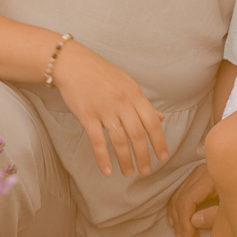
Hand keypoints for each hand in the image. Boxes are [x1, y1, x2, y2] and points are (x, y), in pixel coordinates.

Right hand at [52, 40, 170, 176]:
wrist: (72, 63)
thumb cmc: (101, 73)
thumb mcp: (127, 83)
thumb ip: (143, 103)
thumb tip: (161, 118)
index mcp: (135, 94)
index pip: (152, 123)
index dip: (159, 142)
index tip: (163, 157)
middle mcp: (122, 103)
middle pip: (138, 135)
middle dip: (144, 156)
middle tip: (146, 171)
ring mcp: (104, 110)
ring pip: (119, 141)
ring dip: (126, 160)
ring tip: (129, 173)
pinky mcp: (87, 116)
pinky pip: (97, 142)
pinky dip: (103, 159)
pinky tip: (108, 171)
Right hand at [166, 162, 217, 236]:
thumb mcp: (233, 208)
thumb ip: (214, 215)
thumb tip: (194, 221)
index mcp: (210, 177)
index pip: (187, 200)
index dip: (185, 222)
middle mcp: (200, 172)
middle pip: (180, 199)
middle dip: (180, 224)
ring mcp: (197, 174)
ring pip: (176, 197)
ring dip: (176, 219)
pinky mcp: (196, 178)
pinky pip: (179, 194)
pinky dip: (175, 210)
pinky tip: (175, 224)